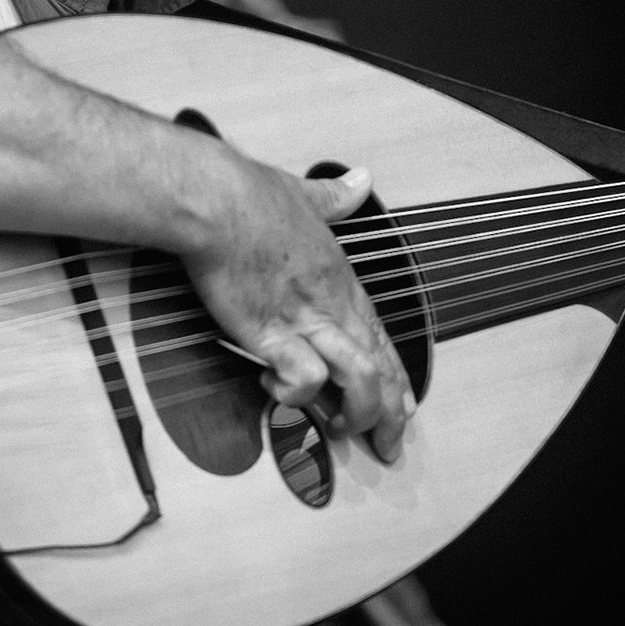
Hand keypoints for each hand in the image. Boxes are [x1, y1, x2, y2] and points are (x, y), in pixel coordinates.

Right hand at [180, 162, 414, 462]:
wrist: (217, 200)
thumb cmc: (252, 195)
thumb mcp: (305, 193)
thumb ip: (334, 196)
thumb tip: (358, 180)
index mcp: (340, 279)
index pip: (381, 337)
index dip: (398, 377)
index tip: (407, 405)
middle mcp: (331, 303)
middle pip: (380, 367)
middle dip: (391, 413)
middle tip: (388, 445)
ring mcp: (304, 319)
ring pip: (359, 378)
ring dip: (354, 413)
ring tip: (339, 430)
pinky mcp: (271, 332)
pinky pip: (303, 378)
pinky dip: (295, 395)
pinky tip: (275, 391)